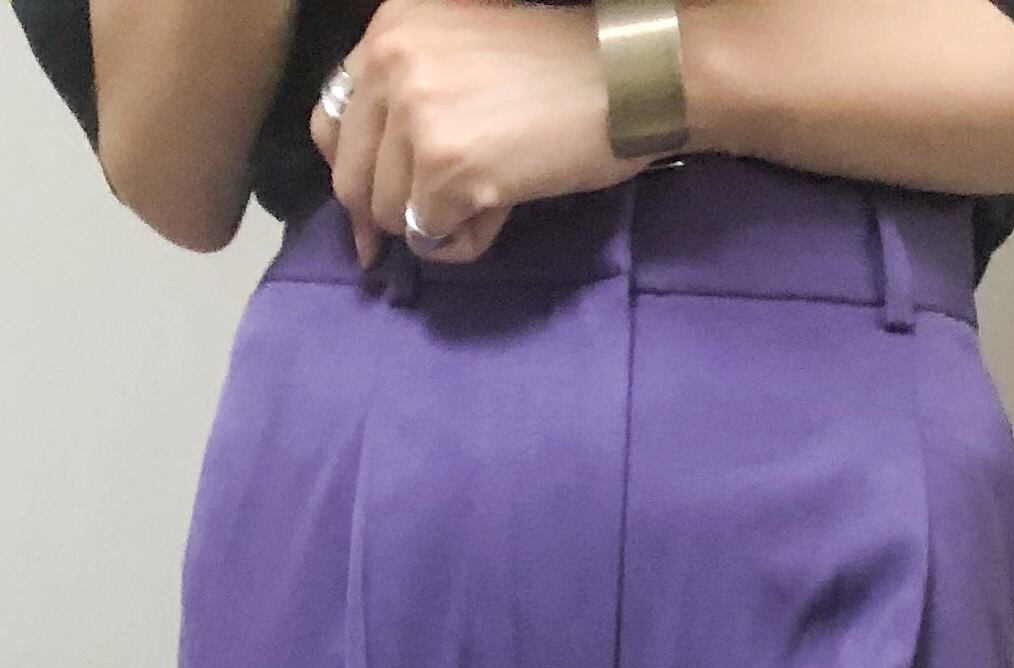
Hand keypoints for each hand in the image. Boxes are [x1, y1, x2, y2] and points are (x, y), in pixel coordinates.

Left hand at [310, 0, 635, 268]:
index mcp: (391, 27)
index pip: (331, 119)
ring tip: (487, 201)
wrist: (629, 75)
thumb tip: (369, 191)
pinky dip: (465, 241)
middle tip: (426, 232)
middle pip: (352, 178)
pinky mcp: (446, 168)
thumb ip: (408, 97)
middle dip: (386, 216)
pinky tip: (500, 211)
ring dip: (434, 225)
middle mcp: (391, 62)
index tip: (371, 209)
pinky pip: (431, 237)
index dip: (351, 172)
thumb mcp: (463, 53)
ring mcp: (416, 115)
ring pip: (390, 214)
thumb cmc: (561, 69)